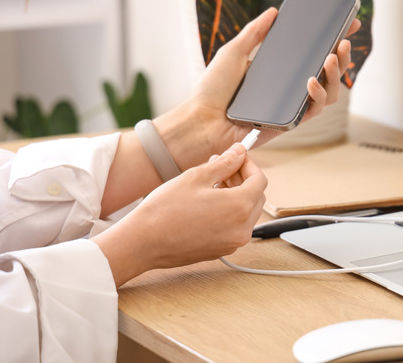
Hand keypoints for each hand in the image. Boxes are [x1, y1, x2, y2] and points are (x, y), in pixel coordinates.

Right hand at [93, 143, 266, 286]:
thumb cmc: (165, 210)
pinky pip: (235, 227)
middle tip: (222, 168)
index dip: (249, 165)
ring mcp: (232, 242)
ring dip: (236, 195)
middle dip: (243, 179)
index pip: (259, 180)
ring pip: (246, 213)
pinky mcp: (221, 250)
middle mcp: (242, 228)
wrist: (143, 243)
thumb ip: (224, 163)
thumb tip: (239, 153)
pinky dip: (229, 212)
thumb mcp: (196, 177)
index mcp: (239, 207)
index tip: (237, 157)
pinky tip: (208, 203)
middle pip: (256, 197)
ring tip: (212, 184)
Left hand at [156, 8, 361, 170]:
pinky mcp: (291, 122)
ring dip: (336, 75)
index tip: (348, 22)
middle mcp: (291, 88)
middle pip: (329, 73)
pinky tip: (311, 80)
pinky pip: (314, 109)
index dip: (334, 40)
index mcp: (281, 70)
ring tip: (330, 58)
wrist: (201, 119)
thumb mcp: (233, 52)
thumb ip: (254, 33)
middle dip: (343, 56)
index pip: (313, 53)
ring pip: (330, 93)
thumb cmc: (212, 89)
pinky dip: (317, 94)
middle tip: (343, 41)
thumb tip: (274, 12)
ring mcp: (293, 106)